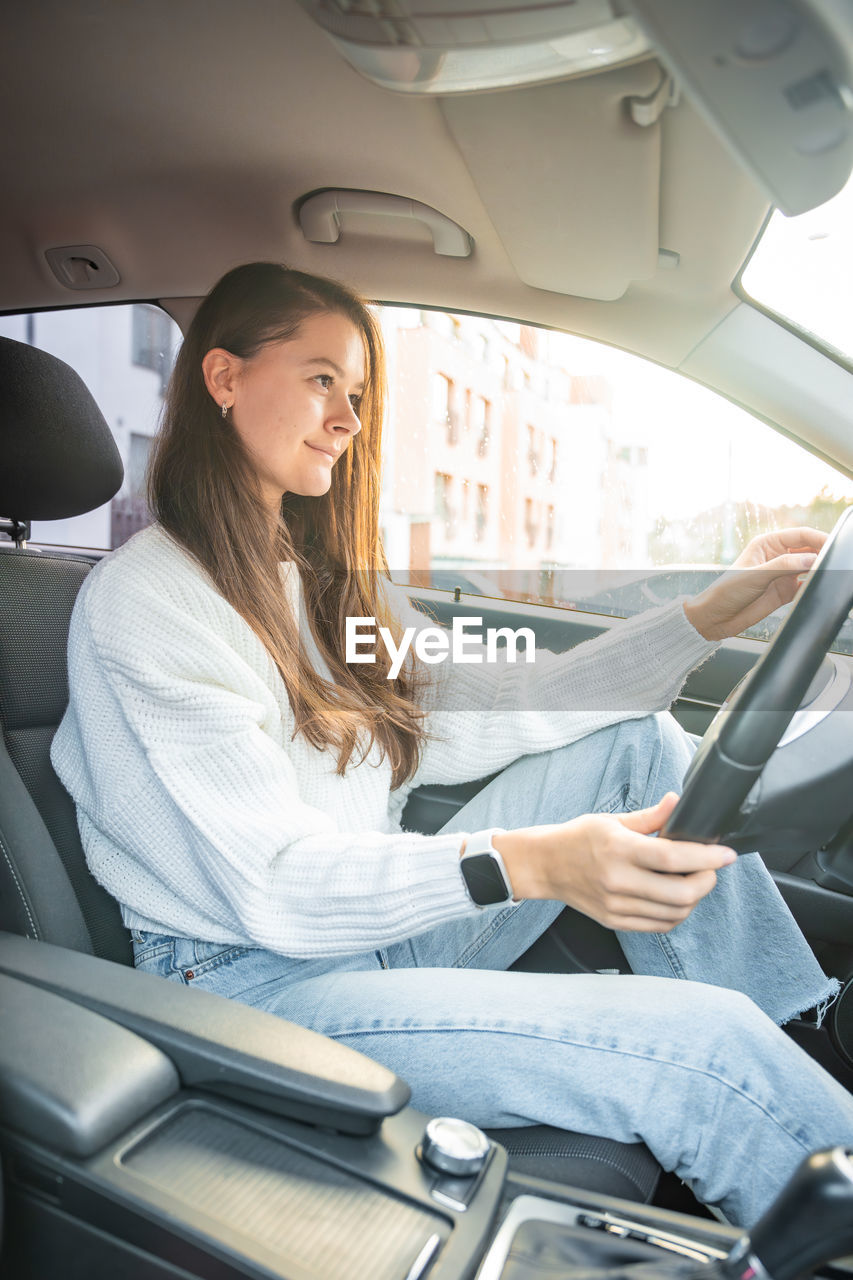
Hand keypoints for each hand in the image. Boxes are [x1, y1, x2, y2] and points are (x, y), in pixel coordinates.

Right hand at [494, 794, 735, 931]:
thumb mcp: (612, 820)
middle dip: (707, 881)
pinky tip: (676, 898)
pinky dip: (677, 913)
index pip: (672, 857)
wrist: (545, 866)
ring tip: (694, 880)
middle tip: (711, 868)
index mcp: (618, 849)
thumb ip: (651, 817)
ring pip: (675, 913)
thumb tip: (678, 803)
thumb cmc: (578, 838)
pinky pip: (659, 925)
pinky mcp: (615, 921)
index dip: (706, 857)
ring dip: (694, 898)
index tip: (726, 854)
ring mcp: (617, 905)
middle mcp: (618, 880)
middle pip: (681, 893)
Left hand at [682, 527, 826, 641]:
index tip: (831, 544)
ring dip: (820, 568)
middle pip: (808, 549)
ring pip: (810, 566)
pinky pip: (806, 585)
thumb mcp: (755, 575)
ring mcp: (782, 574)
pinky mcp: (785, 592)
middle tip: (832, 560)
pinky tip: (818, 586)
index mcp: (767, 544)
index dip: (818, 537)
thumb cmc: (726, 591)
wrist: (715, 618)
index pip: (800, 534)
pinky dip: (814, 585)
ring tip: (827, 573)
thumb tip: (812, 558)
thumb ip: (784, 565)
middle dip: (822, 552)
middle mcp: (777, 557)